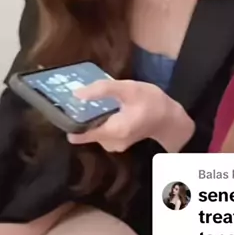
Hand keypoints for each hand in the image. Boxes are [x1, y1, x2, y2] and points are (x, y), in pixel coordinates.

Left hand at [67, 79, 194, 152]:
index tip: (63, 110)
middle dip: (82, 117)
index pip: (80, 135)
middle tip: (82, 99)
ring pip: (93, 131)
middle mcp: (110, 143)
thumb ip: (103, 90)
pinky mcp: (117, 142)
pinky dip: (101, 121)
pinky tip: (107, 109)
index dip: (69, 122)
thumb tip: (76, 95)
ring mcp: (114, 145)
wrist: (170, 119)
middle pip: (85, 131)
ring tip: (95, 102)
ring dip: (92, 118)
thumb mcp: (128, 89)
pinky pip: (101, 132)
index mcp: (112, 131)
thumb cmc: (151, 102)